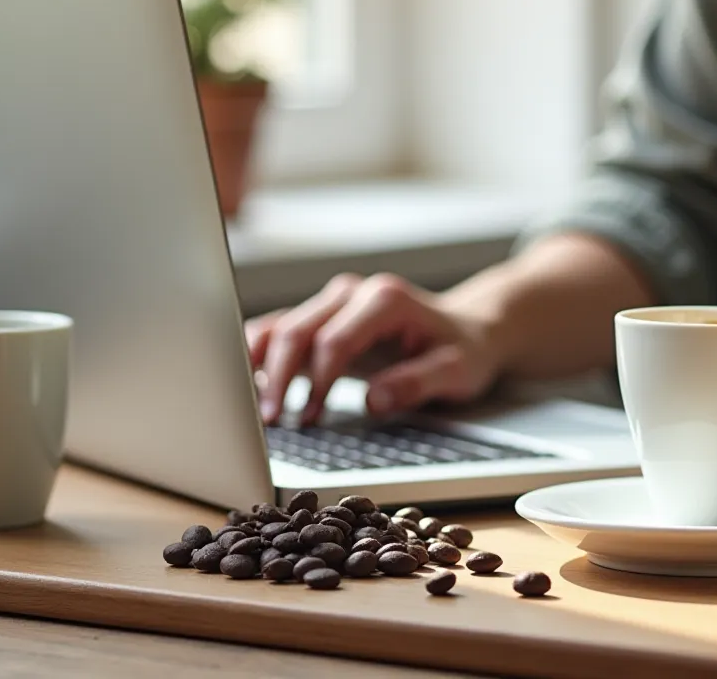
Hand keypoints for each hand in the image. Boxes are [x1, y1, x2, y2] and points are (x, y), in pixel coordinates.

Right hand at [245, 273, 502, 423]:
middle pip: (298, 329)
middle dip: (279, 377)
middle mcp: (353, 293)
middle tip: (270, 423)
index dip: (318, 381)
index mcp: (385, 300)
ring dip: (260, 365)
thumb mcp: (457, 371)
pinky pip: (279, 330)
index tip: (309, 418)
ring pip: (280, 326)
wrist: (467, 330)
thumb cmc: (463, 351)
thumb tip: (374, 400)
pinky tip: (250, 387)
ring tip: (250, 407)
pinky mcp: (322, 318)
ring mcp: (333, 302)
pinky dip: (259, 356)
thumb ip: (417, 383)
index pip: (335, 339)